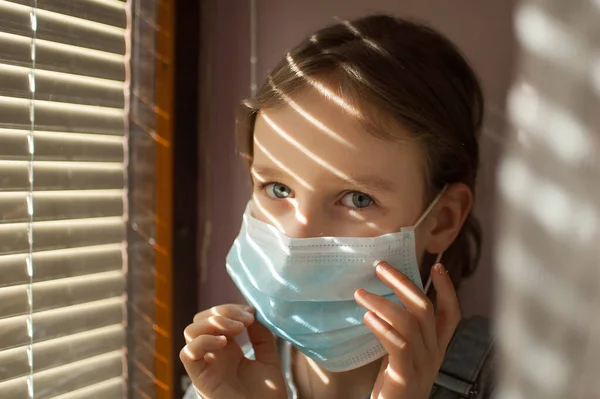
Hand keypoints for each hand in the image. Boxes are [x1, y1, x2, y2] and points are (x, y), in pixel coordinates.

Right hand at [180, 304, 286, 398]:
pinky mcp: (200, 378)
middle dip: (222, 311)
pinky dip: (203, 341)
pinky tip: (224, 342)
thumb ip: (261, 336)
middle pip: (201, 319)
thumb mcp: (269, 358)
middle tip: (245, 320)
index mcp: (228, 348)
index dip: (231, 308)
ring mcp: (206, 365)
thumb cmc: (268, 395)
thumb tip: (253, 313)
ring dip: (213, 322)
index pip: (217, 316)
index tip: (252, 313)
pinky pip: (187, 354)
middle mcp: (213, 354)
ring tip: (236, 330)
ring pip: (191, 331)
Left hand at [354, 262, 460, 398]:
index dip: (448, 289)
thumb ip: (402, 332)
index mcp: (436, 347)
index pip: (451, 314)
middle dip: (403, 283)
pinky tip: (367, 317)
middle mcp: (433, 354)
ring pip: (409, 323)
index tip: (437, 265)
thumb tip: (385, 298)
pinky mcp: (403, 377)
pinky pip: (398, 345)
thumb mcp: (403, 354)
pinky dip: (382, 327)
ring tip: (361, 293)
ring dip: (383, 302)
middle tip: (381, 267)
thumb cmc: (394, 386)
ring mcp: (420, 366)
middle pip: (425, 309)